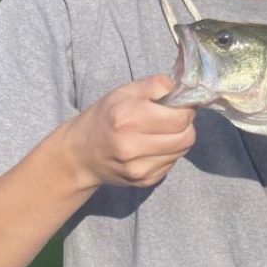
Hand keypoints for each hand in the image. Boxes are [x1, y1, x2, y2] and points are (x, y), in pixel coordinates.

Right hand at [64, 75, 195, 188]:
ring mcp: (138, 168)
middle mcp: (132, 146)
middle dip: (185, 125)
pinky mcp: (144, 181)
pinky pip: (172, 163)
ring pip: (182, 151)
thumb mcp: (123, 92)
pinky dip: (169, 153)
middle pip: (186, 138)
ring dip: (178, 139)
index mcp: (127, 118)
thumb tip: (179, 85)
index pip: (179, 118)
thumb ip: (153, 84)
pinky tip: (153, 146)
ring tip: (161, 132)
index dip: (186, 109)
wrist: (81, 155)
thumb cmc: (104, 118)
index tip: (179, 105)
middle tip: (173, 118)